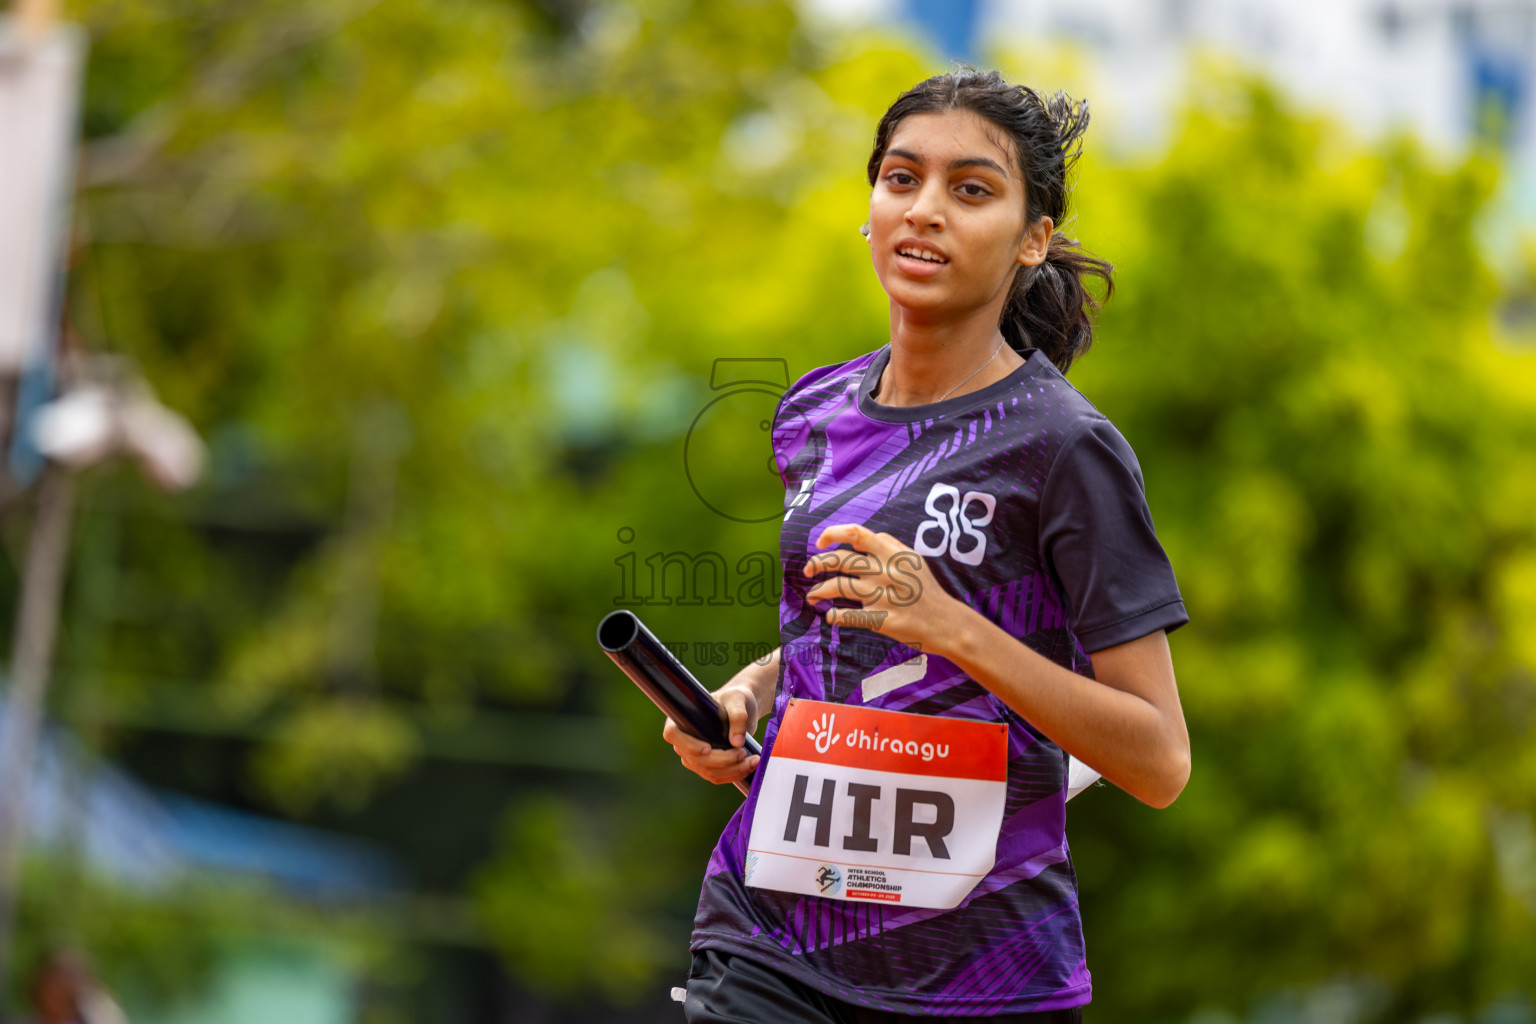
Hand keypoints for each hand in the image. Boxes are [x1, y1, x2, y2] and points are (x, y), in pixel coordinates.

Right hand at [661, 680, 761, 785]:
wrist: (742, 709)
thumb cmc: (735, 700)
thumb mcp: (738, 700)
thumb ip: (738, 716)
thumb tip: (737, 742)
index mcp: (682, 719)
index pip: (673, 735)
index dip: (687, 744)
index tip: (707, 749)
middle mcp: (684, 741)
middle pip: (695, 759)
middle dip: (722, 760)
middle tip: (743, 752)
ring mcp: (694, 757)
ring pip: (708, 772)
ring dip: (732, 770)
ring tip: (753, 761)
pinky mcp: (707, 767)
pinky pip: (718, 777)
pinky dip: (735, 774)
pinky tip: (750, 766)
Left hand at [803, 523, 966, 654]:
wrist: (948, 624)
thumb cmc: (928, 591)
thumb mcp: (914, 560)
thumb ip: (889, 546)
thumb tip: (860, 538)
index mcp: (894, 554)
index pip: (856, 533)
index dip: (832, 533)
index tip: (820, 542)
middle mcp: (887, 571)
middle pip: (841, 559)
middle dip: (817, 563)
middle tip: (807, 570)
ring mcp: (884, 596)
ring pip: (839, 586)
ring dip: (818, 590)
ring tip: (812, 596)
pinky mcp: (883, 620)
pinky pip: (849, 616)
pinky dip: (835, 615)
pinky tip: (831, 615)